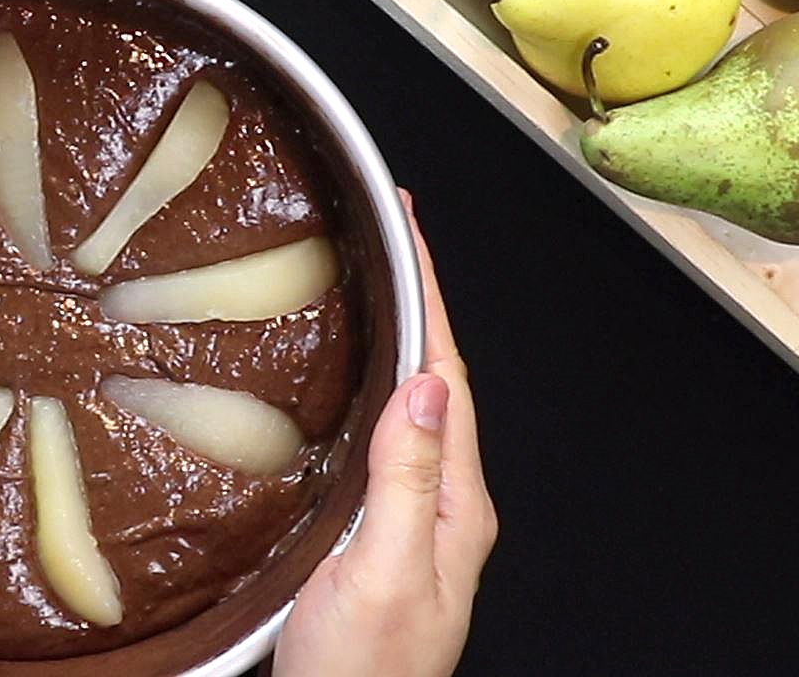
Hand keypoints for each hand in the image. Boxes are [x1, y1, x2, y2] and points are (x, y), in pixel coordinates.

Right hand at [273, 193, 496, 676]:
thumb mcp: (379, 575)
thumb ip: (406, 482)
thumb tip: (425, 386)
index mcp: (455, 506)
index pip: (449, 374)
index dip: (431, 292)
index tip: (411, 223)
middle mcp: (444, 508)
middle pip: (436, 378)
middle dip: (417, 298)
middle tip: (387, 229)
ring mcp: (415, 524)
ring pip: (411, 406)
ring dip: (396, 337)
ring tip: (370, 280)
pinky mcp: (378, 540)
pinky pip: (385, 440)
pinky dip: (370, 389)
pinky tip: (344, 383)